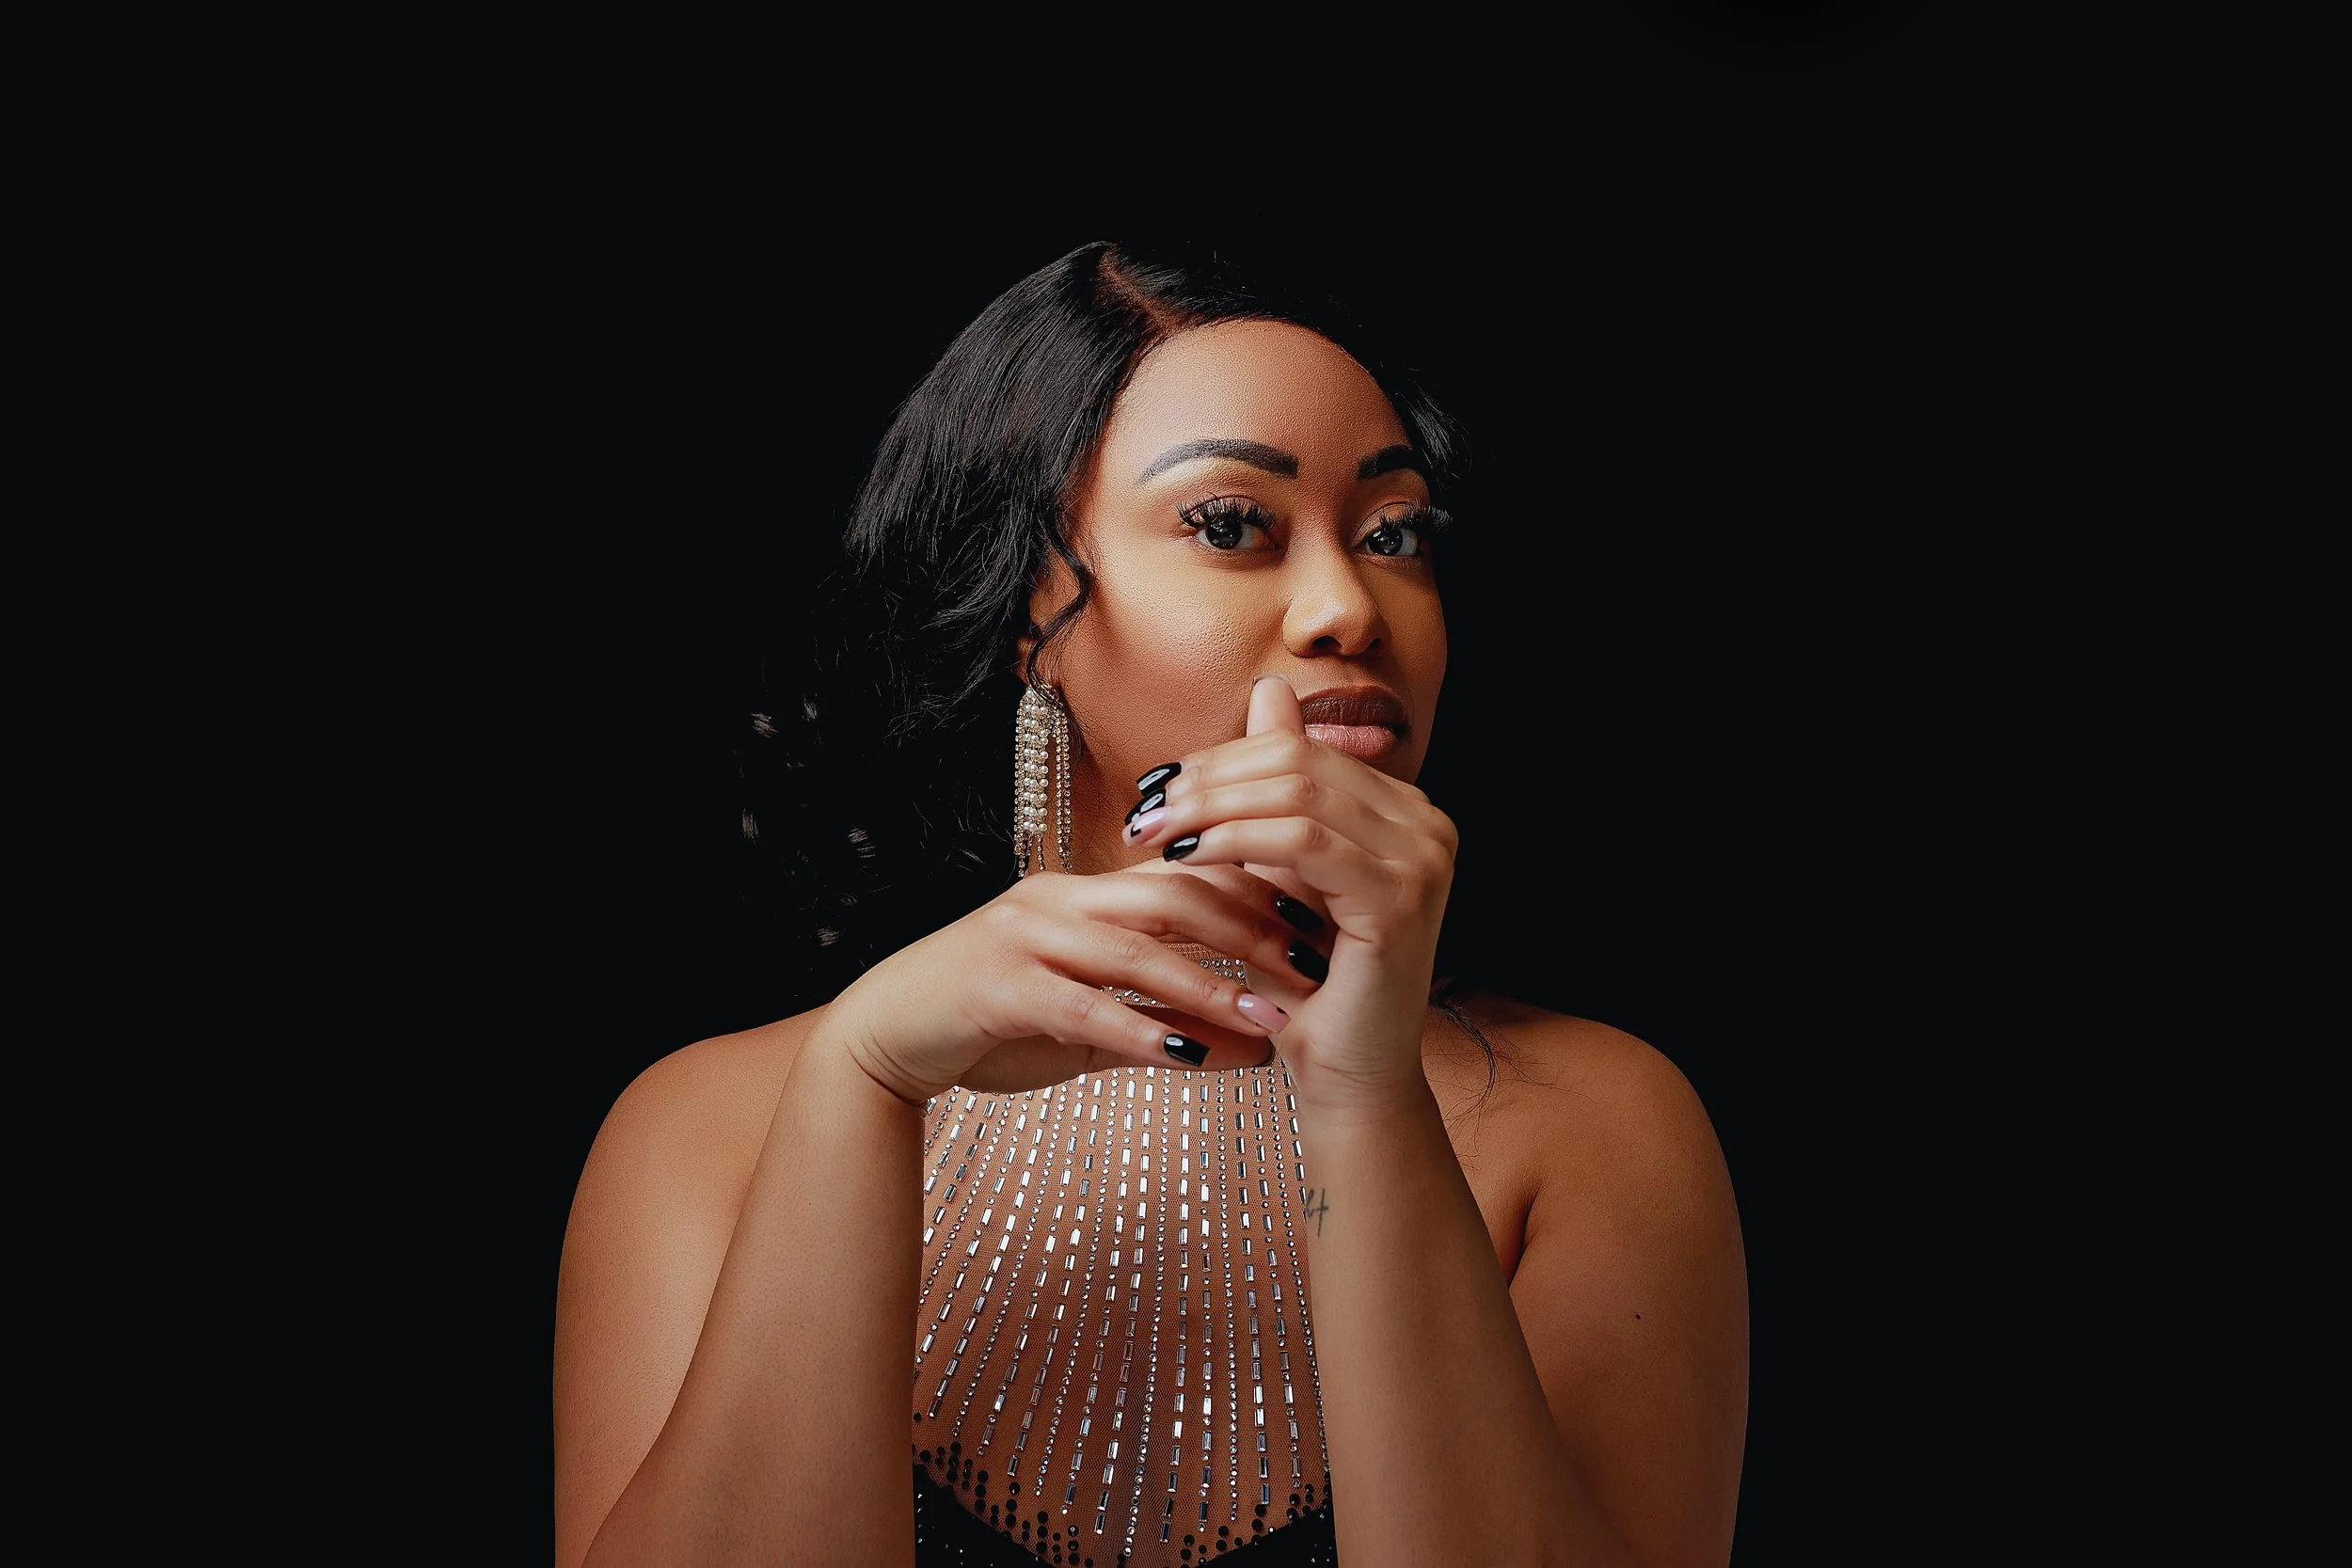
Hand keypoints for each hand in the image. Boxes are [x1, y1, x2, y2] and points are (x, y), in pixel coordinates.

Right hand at [818, 854, 1316, 1104]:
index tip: (1326, 927)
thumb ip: (1167, 1023)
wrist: (887, 1038)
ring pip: (1137, 949)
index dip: (1260, 896)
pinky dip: (1146, 1031)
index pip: (1190, 875)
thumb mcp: (1090, 1018)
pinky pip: (1085, 1007)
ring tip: (1274, 1022)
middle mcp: (1061, 900)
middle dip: (1253, 930)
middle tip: (1318, 966)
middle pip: (1176, 895)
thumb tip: (1258, 1046)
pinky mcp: (999, 988)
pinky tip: (1195, 1058)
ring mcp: (1026, 939)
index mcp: (1086, 893)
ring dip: (1212, 987)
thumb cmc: (995, 1020)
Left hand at [1126, 675, 1458, 1114]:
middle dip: (1207, 779)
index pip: (1300, 749)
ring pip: (1297, 792)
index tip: (1153, 788)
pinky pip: (1302, 841)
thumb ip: (1275, 789)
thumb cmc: (1305, 983)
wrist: (1347, 1076)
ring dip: (1210, 806)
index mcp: (1405, 809)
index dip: (1219, 759)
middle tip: (1142, 810)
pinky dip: (1235, 840)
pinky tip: (1186, 857)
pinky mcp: (1401, 897)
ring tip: (1151, 833)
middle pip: (1297, 760)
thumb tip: (1267, 690)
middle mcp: (1429, 823)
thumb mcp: (1281, 870)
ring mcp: (1424, 857)